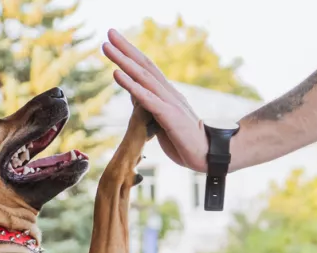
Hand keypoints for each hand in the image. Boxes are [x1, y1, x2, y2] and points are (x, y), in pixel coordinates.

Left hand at [102, 29, 208, 172]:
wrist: (208, 155)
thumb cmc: (185, 141)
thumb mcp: (162, 121)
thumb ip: (149, 105)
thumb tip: (133, 92)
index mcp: (167, 94)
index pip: (147, 69)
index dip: (131, 54)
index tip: (114, 41)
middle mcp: (168, 93)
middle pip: (145, 66)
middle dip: (126, 48)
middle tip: (109, 32)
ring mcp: (169, 103)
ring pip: (144, 77)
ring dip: (124, 61)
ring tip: (107, 47)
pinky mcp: (169, 116)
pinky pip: (147, 98)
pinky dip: (131, 85)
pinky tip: (116, 74)